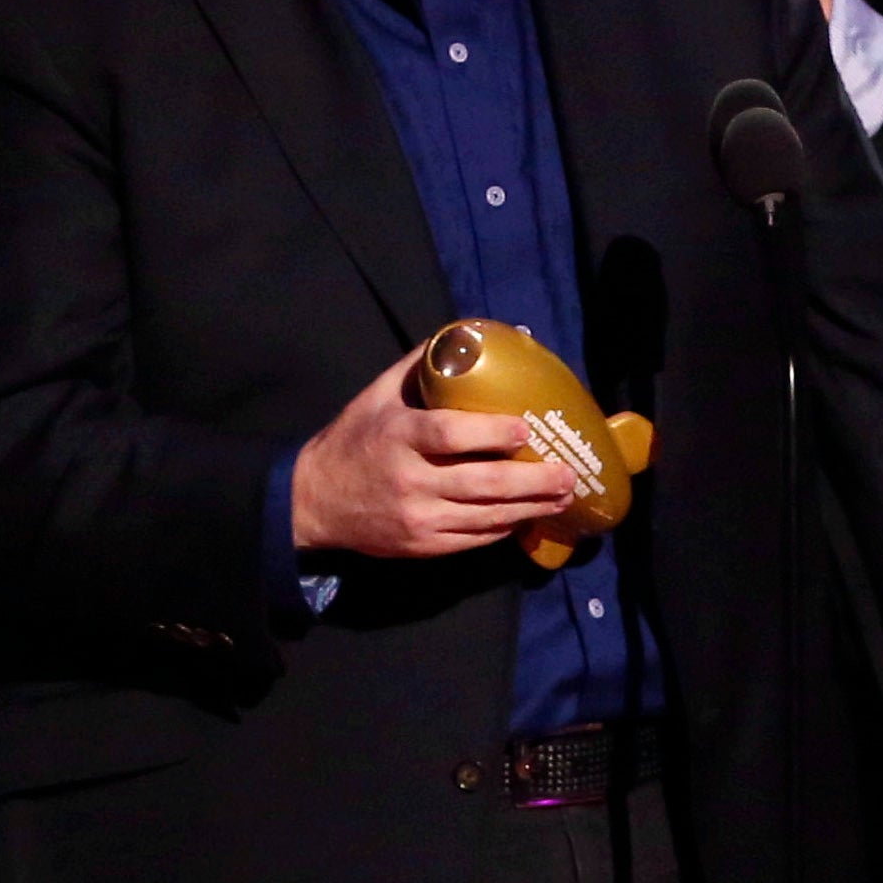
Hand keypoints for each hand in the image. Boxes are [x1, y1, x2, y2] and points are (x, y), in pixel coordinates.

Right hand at [290, 343, 576, 556]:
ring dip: (531, 507)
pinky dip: (504, 528)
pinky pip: (473, 539)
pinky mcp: (421, 546)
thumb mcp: (378, 394)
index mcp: (398, 436)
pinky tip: (528, 516)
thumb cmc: (354, 438)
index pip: (450, 436)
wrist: (315, 500)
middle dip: (532, 480)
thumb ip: (422, 366)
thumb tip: (469, 337)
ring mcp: (417, 518)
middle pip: (481, 483)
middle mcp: (409, 480)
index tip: (525, 427)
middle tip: (568, 472)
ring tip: (564, 495)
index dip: (492, 432)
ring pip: (485, 516)